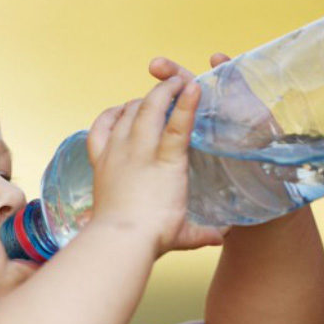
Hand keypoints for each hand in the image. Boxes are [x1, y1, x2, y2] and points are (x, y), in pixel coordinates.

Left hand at [85, 55, 231, 255]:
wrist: (118, 241)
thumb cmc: (154, 236)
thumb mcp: (185, 234)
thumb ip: (205, 231)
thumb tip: (223, 236)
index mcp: (167, 165)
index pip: (178, 125)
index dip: (187, 102)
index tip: (194, 85)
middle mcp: (140, 152)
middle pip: (150, 108)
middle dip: (165, 90)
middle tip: (175, 82)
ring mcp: (117, 153)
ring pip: (128, 113)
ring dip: (142, 100)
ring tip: (153, 98)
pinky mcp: (100, 160)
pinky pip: (101, 126)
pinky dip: (111, 114)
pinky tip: (119, 111)